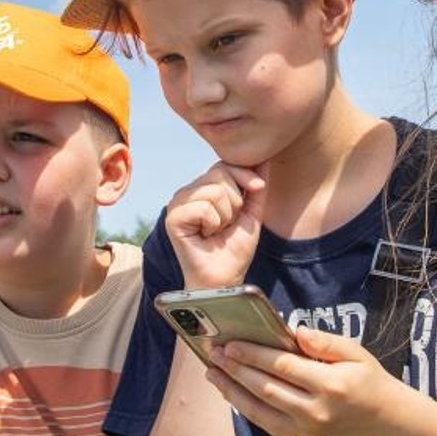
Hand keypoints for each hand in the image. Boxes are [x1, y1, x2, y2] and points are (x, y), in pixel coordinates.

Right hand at [164, 162, 266, 288]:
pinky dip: (213, 224)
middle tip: (227, 223)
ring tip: (216, 230)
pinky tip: (205, 236)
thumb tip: (263, 157)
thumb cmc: (234, 249)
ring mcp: (178, 204)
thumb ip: (255, 185)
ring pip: (214, 190)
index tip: (257, 190)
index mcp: (203, 188)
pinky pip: (204, 207)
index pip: (224, 164)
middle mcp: (187, 192)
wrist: (224, 278)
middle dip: (236, 201)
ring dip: (225, 215)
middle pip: (220, 173)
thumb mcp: (251, 211)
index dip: (245, 175)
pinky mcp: (173, 218)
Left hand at [206, 326, 413, 435]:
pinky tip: (230, 391)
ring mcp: (306, 430)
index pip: (284, 367)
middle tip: (214, 353)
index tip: (231, 344)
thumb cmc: (368, 380)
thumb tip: (295, 331)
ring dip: (232, 390)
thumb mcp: (356, 352)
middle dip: (236, 370)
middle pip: (266, 388)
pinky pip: (265, 423)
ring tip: (212, 372)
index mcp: (331, 385)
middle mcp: (316, 411)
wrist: (384, 421)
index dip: (254, 355)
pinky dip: (244, 407)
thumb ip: (325, 342)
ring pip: (259, 410)